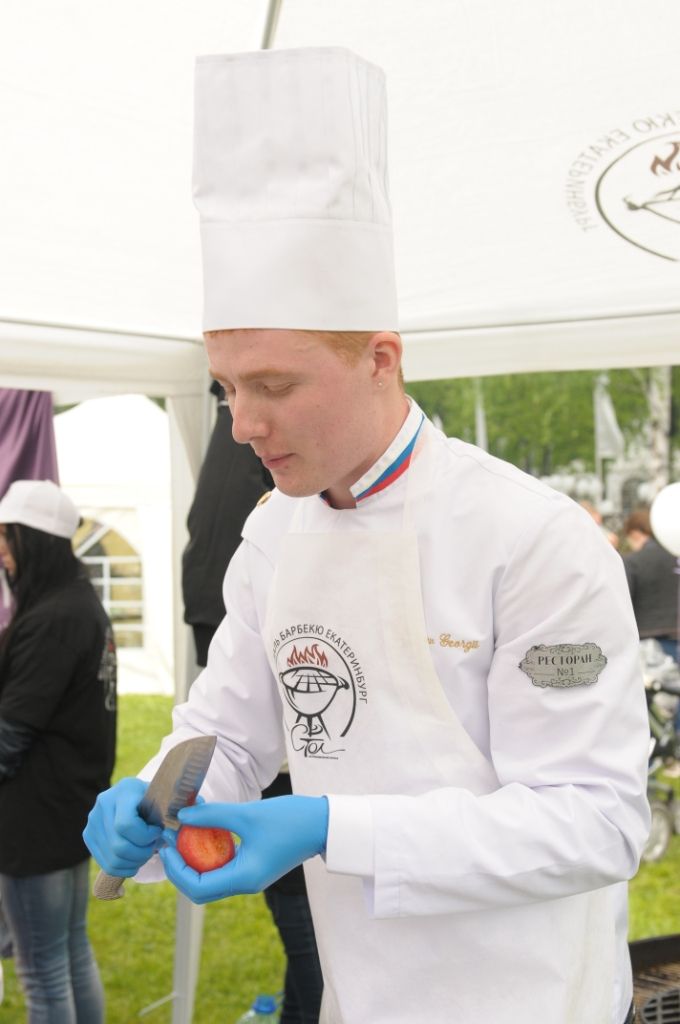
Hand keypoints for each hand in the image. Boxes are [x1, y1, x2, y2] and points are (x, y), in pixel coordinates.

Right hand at [83, 777, 162, 876]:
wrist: (138, 798)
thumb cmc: (157, 801)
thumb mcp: (166, 800)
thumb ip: (172, 810)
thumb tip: (178, 827)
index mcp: (124, 790)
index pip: (126, 825)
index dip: (145, 836)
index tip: (158, 833)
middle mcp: (103, 803)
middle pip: (118, 846)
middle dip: (141, 853)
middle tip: (153, 847)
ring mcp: (93, 820)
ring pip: (112, 859)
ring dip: (134, 862)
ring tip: (145, 854)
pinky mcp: (89, 835)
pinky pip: (106, 864)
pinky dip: (123, 869)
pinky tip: (135, 861)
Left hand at [159, 795, 328, 904]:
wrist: (323, 823)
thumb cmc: (290, 819)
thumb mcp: (248, 814)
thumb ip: (213, 815)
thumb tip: (181, 816)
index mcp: (244, 878)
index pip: (198, 888)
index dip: (176, 871)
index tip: (165, 846)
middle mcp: (246, 883)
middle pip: (201, 886)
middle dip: (181, 865)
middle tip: (170, 839)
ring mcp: (251, 876)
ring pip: (211, 876)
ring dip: (194, 857)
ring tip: (184, 831)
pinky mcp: (255, 866)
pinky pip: (224, 865)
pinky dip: (210, 851)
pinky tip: (206, 829)